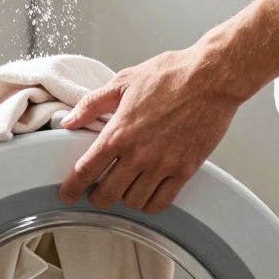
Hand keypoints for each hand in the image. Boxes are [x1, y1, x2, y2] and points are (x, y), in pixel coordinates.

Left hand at [58, 48, 241, 213]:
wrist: (210, 78)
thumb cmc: (170, 75)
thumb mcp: (123, 82)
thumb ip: (92, 104)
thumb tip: (70, 121)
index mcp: (118, 132)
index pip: (86, 170)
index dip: (72, 188)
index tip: (67, 194)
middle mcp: (138, 154)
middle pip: (107, 195)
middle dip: (96, 198)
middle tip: (95, 193)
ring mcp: (163, 165)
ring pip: (133, 201)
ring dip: (124, 199)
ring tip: (123, 189)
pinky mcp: (185, 170)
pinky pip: (162, 202)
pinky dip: (150, 204)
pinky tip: (146, 194)